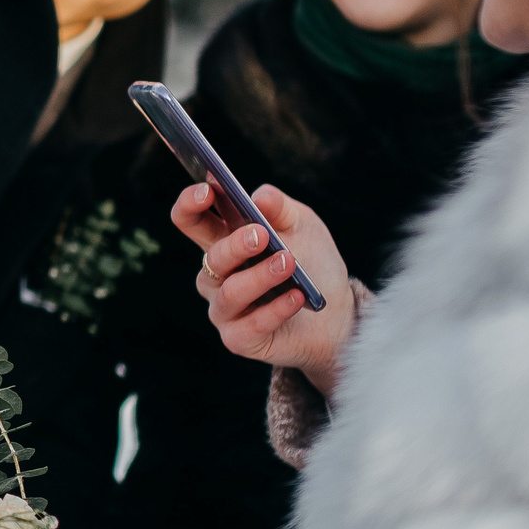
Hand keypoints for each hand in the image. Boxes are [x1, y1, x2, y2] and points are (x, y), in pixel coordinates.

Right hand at [173, 181, 357, 397]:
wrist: (337, 314)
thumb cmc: (313, 263)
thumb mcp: (303, 225)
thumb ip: (280, 208)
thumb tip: (259, 196)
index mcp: (223, 241)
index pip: (191, 220)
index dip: (190, 205)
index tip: (208, 190)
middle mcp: (217, 276)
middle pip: (211, 258)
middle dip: (235, 245)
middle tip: (261, 234)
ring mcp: (224, 310)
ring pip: (230, 293)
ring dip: (260, 277)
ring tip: (289, 263)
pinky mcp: (239, 339)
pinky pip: (250, 325)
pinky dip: (275, 309)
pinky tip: (297, 296)